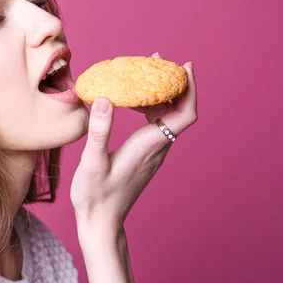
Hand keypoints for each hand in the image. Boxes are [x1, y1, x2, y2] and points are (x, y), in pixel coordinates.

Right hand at [70, 52, 197, 230]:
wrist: (101, 222)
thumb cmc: (96, 196)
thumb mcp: (92, 161)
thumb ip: (99, 129)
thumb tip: (104, 98)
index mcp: (150, 145)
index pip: (184, 114)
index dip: (190, 89)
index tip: (185, 66)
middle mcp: (157, 148)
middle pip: (178, 110)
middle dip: (173, 83)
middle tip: (158, 61)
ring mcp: (152, 153)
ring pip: (166, 117)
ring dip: (160, 94)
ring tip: (144, 75)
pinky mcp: (144, 156)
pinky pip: (155, 125)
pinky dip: (149, 107)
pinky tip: (132, 101)